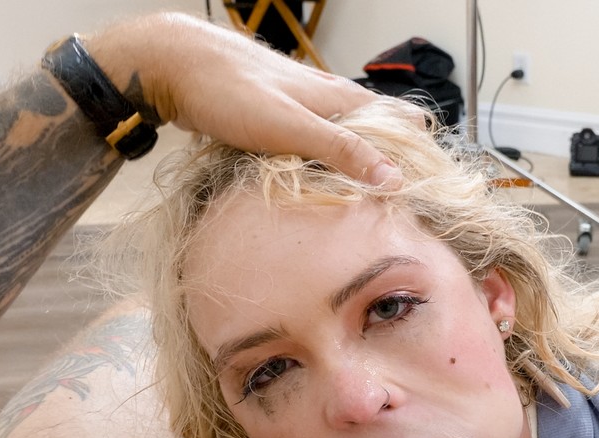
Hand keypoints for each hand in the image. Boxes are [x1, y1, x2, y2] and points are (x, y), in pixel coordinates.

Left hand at [85, 12, 402, 186]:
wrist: (174, 65)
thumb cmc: (230, 90)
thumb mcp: (290, 127)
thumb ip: (341, 150)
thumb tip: (394, 178)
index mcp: (341, 98)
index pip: (403, 121)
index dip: (419, 155)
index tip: (424, 193)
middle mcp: (327, 100)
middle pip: (375, 135)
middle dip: (386, 169)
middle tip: (391, 211)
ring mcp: (301, 108)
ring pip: (341, 141)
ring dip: (350, 171)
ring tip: (357, 207)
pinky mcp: (275, 119)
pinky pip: (310, 146)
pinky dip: (318, 167)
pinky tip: (311, 188)